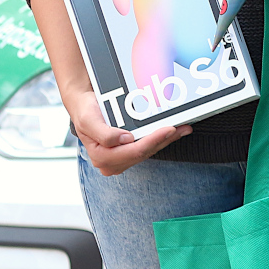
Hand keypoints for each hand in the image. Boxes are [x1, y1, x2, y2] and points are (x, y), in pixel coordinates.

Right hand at [62, 84, 188, 175]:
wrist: (84, 106)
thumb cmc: (86, 113)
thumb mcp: (89, 121)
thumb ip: (104, 134)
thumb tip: (124, 140)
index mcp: (102, 157)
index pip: (134, 151)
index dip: (153, 141)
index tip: (168, 129)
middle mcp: (112, 162)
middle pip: (145, 152)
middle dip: (165, 140)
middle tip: (183, 127)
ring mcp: (121, 158)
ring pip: (150, 150)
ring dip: (167, 140)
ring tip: (183, 128)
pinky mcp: (128, 152)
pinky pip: (148, 146)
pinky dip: (161, 138)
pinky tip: (172, 131)